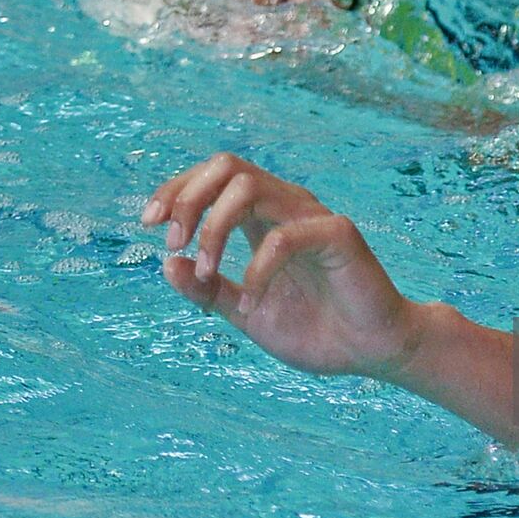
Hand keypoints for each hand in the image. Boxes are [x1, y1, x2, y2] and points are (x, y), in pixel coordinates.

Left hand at [142, 152, 420, 377]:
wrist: (370, 351)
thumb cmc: (315, 328)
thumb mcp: (245, 313)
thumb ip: (208, 290)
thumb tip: (167, 263)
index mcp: (262, 217)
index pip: (213, 177)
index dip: (176, 189)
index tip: (148, 223)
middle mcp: (286, 206)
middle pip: (226, 165)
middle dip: (187, 196)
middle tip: (172, 239)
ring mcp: (312, 216)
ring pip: (250, 187)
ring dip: (215, 226)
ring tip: (209, 270)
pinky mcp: (337, 234)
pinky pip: (283, 238)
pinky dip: (256, 270)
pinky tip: (252, 301)